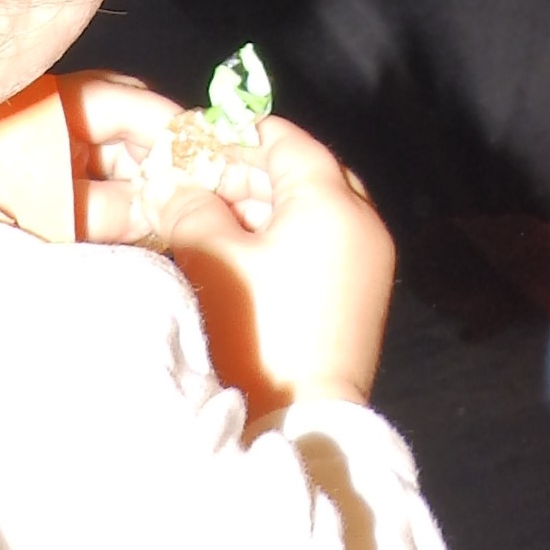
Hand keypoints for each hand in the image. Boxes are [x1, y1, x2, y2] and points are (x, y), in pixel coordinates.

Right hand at [65, 72, 393, 414]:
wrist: (303, 416)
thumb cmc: (258, 329)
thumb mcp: (214, 259)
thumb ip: (193, 208)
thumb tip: (177, 186)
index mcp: (335, 201)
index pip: (291, 142)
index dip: (243, 134)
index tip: (202, 136)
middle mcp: (364, 219)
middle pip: (308, 173)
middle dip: (254, 172)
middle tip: (202, 178)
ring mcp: (371, 258)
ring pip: (318, 208)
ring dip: (269, 206)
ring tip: (214, 216)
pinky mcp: (364, 292)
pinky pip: (327, 241)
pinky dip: (290, 235)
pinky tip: (245, 250)